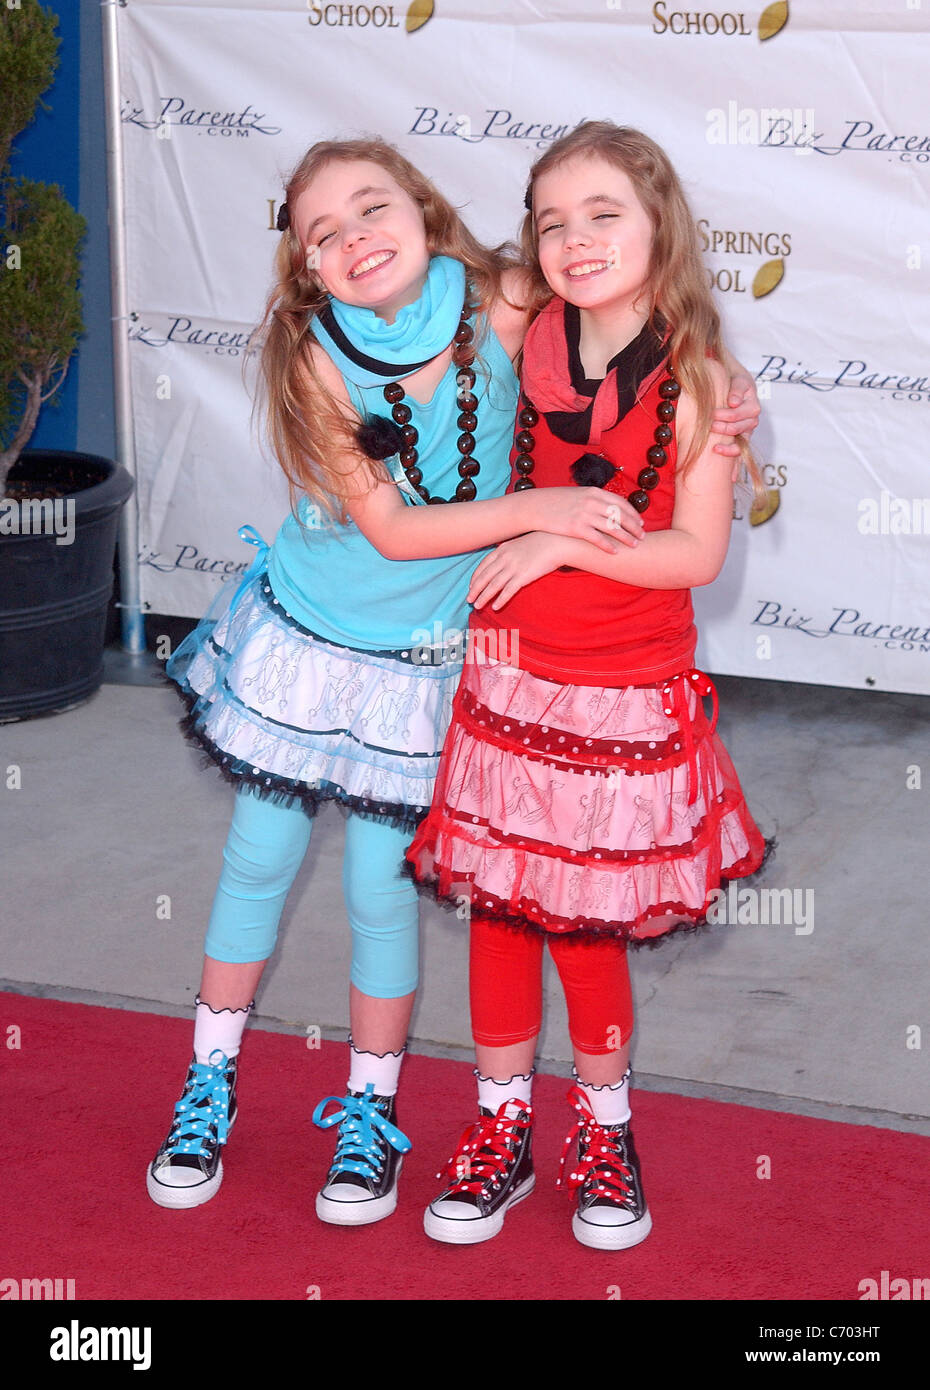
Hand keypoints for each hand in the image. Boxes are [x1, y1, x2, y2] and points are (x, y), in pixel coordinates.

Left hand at [468, 532, 569, 609]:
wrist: (556, 542)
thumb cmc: (540, 542)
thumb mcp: (519, 542)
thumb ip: (508, 550)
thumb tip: (500, 554)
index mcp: (502, 549)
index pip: (483, 565)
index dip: (475, 577)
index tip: (471, 586)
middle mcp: (505, 558)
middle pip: (485, 577)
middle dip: (475, 590)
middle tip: (468, 600)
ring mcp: (513, 567)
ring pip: (493, 585)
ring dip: (483, 597)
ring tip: (477, 606)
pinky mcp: (523, 576)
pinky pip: (508, 590)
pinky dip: (501, 599)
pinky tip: (495, 607)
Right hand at [528, 485, 642, 551]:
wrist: (535, 506)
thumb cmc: (556, 501)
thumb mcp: (578, 494)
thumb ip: (594, 499)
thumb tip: (608, 506)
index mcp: (594, 492)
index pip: (621, 503)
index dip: (633, 514)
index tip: (641, 522)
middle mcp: (592, 502)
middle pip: (621, 515)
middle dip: (634, 527)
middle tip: (642, 536)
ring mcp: (584, 515)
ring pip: (612, 527)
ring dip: (626, 537)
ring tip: (634, 545)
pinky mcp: (576, 528)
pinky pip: (597, 538)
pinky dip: (608, 546)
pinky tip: (614, 552)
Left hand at [713, 369, 760, 467]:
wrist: (734, 384)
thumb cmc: (734, 381)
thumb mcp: (738, 380)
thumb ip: (737, 389)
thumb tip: (733, 402)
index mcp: (752, 407)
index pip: (739, 415)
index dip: (726, 415)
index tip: (712, 413)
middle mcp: (752, 421)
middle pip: (739, 430)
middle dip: (723, 429)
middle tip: (709, 426)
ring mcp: (746, 433)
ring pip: (741, 445)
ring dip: (729, 449)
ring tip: (715, 449)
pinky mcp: (740, 441)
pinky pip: (739, 456)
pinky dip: (735, 467)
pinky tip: (731, 479)